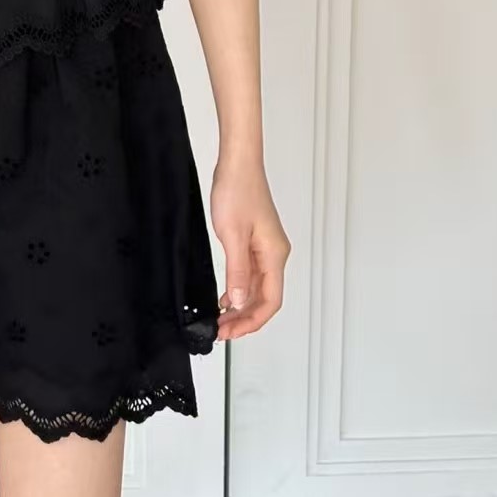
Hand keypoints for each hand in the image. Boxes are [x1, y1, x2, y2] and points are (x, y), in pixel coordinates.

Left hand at [210, 157, 289, 340]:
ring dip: (242, 306)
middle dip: (245, 319)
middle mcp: (275, 254)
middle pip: (266, 298)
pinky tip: (226, 296)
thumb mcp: (232, 235)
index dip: (252, 322)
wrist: (238, 164)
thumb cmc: (237, 191)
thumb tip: (241, 302)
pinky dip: (240, 289)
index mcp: (274, 255)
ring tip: (221, 319)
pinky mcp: (256, 241)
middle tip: (221, 331)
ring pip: (259, 288)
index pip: (270, 301)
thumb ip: (238, 272)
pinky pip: (252, 274)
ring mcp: (266, 248)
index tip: (231, 332)